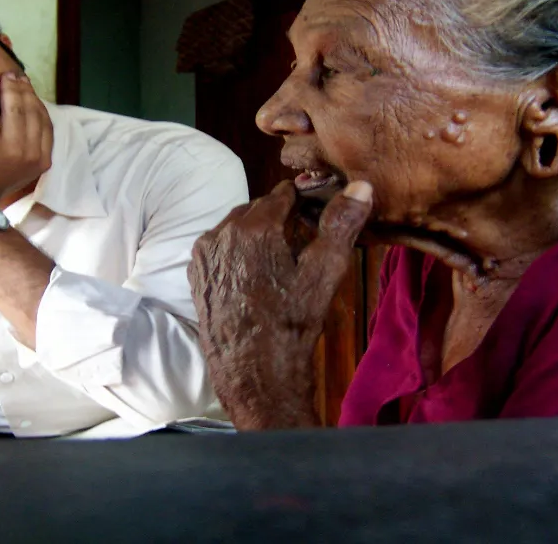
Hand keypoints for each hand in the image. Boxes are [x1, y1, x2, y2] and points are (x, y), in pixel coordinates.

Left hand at [0, 73, 52, 228]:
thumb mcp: (14, 167)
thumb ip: (24, 145)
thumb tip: (24, 113)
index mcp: (41, 161)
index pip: (44, 121)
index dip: (36, 99)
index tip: (26, 86)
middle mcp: (29, 155)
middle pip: (30, 110)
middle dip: (22, 89)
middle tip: (13, 75)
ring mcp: (9, 151)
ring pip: (13, 108)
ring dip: (8, 88)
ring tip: (1, 78)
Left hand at [188, 180, 371, 429]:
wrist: (254, 372)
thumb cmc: (292, 323)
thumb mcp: (324, 273)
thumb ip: (340, 225)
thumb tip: (360, 185)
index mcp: (253, 227)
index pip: (284, 193)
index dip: (305, 200)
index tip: (318, 213)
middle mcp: (221, 233)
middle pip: (258, 209)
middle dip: (281, 218)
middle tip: (303, 240)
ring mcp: (204, 255)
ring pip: (237, 227)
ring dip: (259, 234)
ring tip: (281, 261)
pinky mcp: (197, 274)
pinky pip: (221, 248)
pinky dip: (239, 252)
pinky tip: (257, 276)